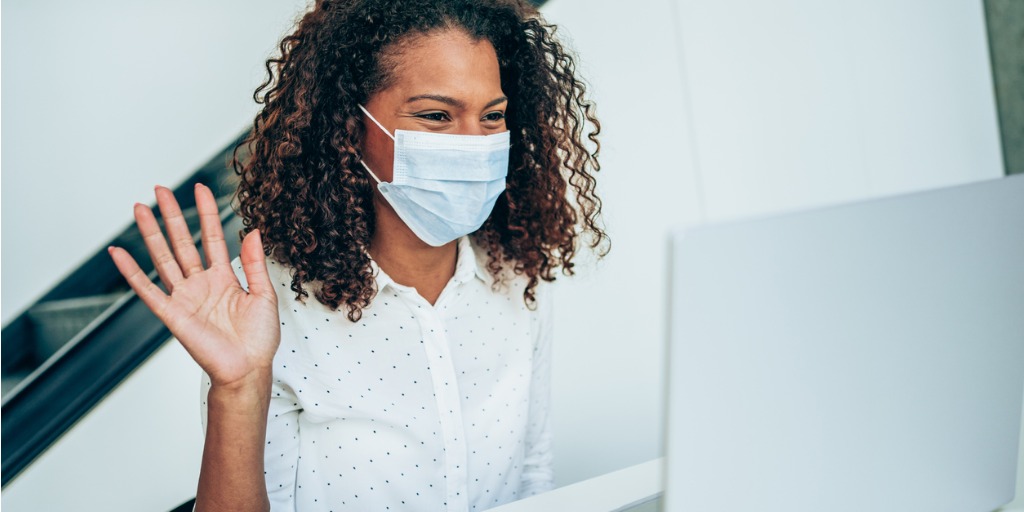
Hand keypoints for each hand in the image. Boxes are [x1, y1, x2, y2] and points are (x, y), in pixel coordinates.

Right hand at [108, 184, 279, 388]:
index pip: (213, 237)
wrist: (247, 369)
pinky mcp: (172, 314)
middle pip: (182, 242)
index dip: (207, 213)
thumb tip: (252, 231)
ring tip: (139, 208)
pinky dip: (131, 272)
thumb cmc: (259, 338)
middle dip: (172, 215)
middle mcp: (201, 283)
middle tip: (160, 189)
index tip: (201, 188)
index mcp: (224, 278)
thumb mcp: (264, 295)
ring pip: (163, 258)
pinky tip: (118, 253)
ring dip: (150, 234)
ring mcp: (184, 297)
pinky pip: (147, 290)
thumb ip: (255, 264)